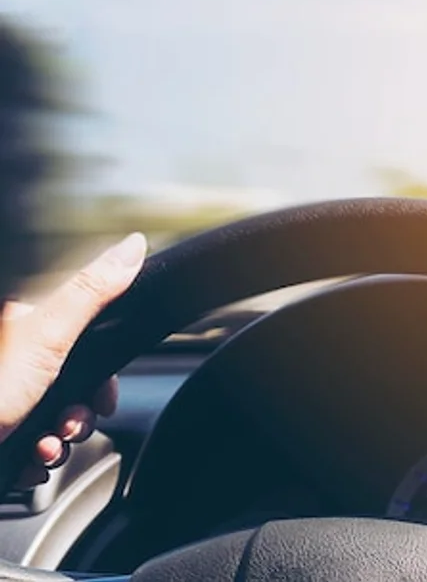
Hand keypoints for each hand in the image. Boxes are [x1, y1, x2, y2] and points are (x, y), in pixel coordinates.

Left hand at [0, 233, 146, 486]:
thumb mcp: (46, 337)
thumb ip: (91, 291)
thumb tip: (133, 245)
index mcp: (22, 325)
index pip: (85, 343)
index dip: (102, 376)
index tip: (102, 397)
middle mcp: (12, 358)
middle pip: (72, 386)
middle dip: (78, 415)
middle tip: (69, 426)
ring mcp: (5, 397)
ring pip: (52, 419)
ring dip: (58, 441)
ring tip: (43, 449)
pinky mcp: (0, 429)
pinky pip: (29, 445)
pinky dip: (35, 459)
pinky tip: (27, 461)